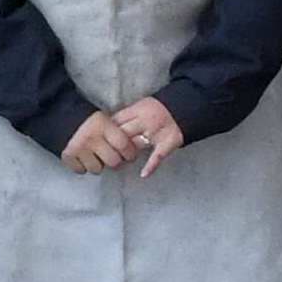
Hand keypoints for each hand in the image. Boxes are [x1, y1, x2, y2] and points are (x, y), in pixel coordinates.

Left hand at [62, 99, 186, 177]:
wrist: (184, 107)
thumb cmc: (159, 109)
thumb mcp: (140, 106)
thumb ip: (126, 116)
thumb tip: (105, 125)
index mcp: (137, 110)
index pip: (116, 121)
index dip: (106, 132)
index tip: (96, 140)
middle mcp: (145, 121)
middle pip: (123, 134)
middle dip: (113, 144)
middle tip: (103, 155)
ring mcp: (157, 133)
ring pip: (137, 145)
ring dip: (126, 155)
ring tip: (116, 164)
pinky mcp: (168, 143)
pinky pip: (158, 156)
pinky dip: (151, 166)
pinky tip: (143, 175)